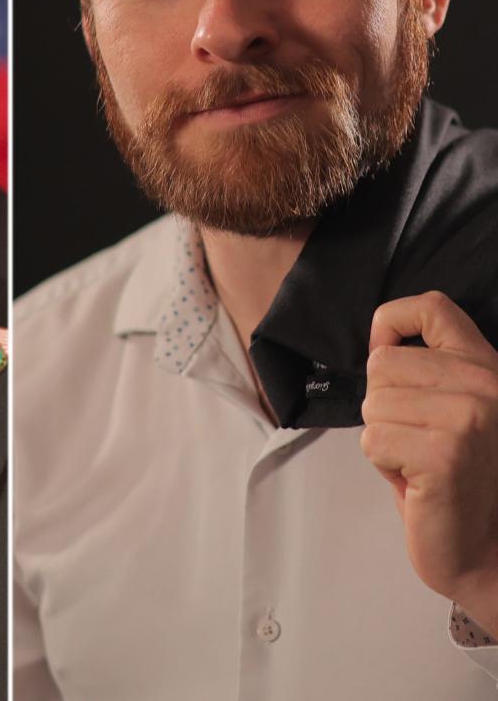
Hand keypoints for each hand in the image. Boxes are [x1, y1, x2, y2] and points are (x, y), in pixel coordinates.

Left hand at [361, 291, 497, 633]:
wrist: (486, 551)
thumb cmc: (452, 479)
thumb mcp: (445, 409)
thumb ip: (422, 371)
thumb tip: (377, 341)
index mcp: (486, 365)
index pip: (432, 307)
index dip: (391, 322)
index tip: (388, 353)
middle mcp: (487, 383)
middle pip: (382, 363)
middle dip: (382, 406)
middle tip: (416, 440)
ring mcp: (470, 416)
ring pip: (373, 403)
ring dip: (383, 437)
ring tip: (420, 462)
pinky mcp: (447, 453)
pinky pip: (372, 438)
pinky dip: (382, 463)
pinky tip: (417, 481)